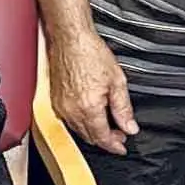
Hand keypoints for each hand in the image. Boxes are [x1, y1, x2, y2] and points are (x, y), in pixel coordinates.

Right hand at [47, 26, 137, 154]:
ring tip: (107, 124)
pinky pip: (68, 119)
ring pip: (77, 130)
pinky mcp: (54, 100)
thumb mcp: (117, 81)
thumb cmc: (89, 53)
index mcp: (88, 107)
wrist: (70, 38)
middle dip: (105, 139)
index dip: (114, 145)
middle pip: (89, 136)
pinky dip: (81, 122)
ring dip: (92, 131)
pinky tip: (90, 115)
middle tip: (119, 133)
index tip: (122, 146)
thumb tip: (130, 126)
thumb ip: (124, 109)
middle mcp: (71, 110)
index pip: (102, 137)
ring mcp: (60, 106)